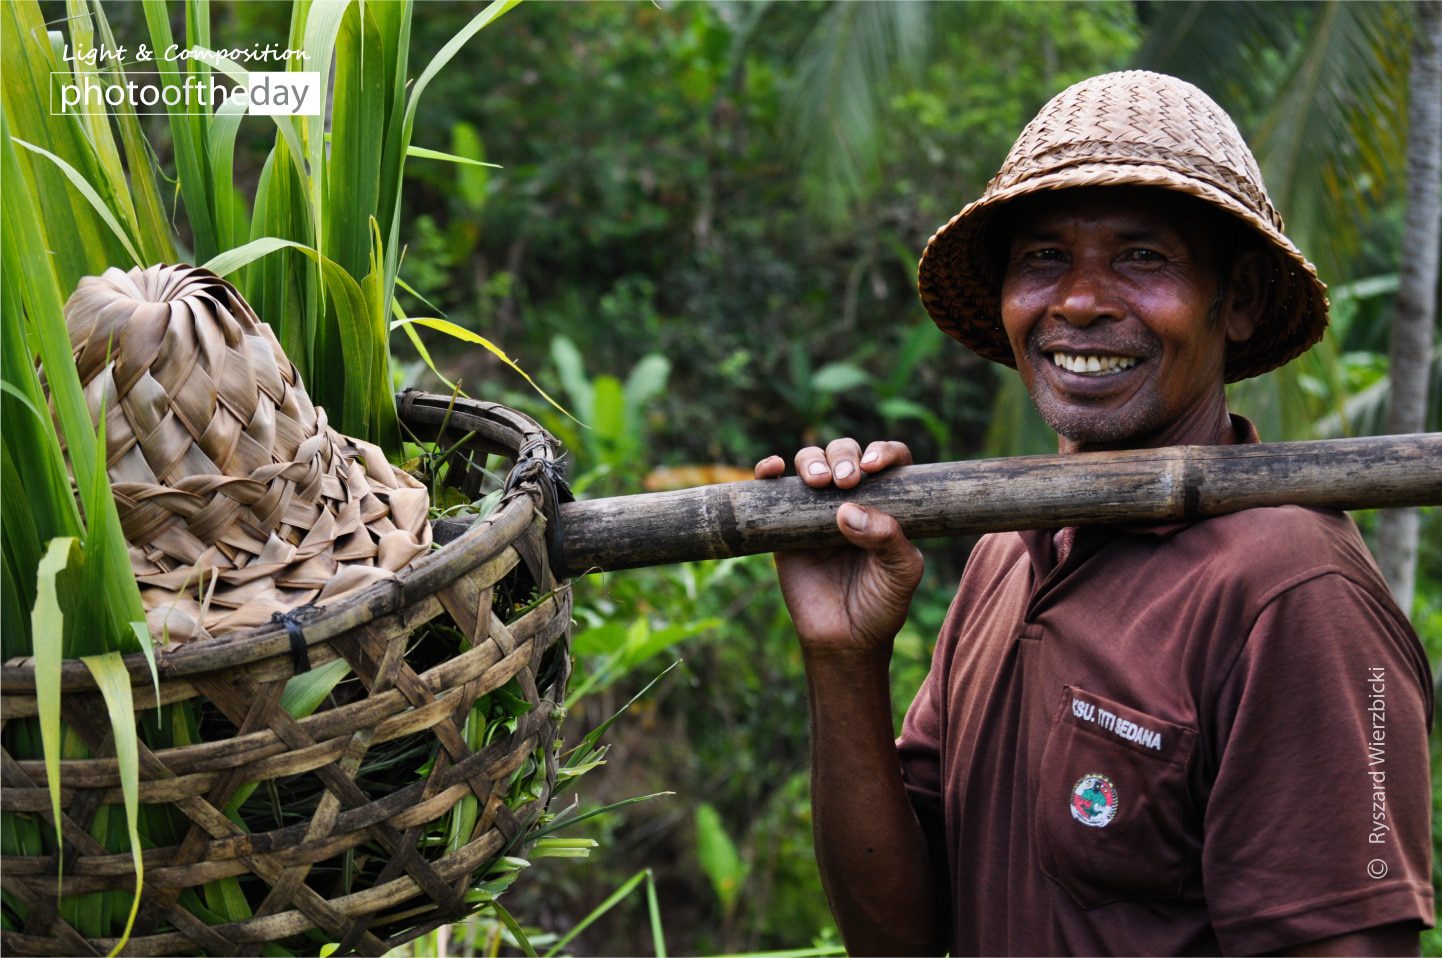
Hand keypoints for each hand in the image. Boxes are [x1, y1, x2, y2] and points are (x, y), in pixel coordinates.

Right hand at [754, 439, 922, 656]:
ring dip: (812, 460)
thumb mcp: (901, 573)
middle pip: (846, 453)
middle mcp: (852, 499)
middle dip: (844, 457)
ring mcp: (816, 509)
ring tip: (817, 481)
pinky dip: (768, 470)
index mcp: (887, 503)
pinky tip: (772, 468)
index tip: (875, 466)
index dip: (884, 452)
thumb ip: (888, 539)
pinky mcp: (783, 523)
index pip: (890, 462)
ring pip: (810, 462)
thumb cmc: (881, 604)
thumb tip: (847, 511)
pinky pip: (772, 488)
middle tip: (846, 480)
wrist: (844, 639)